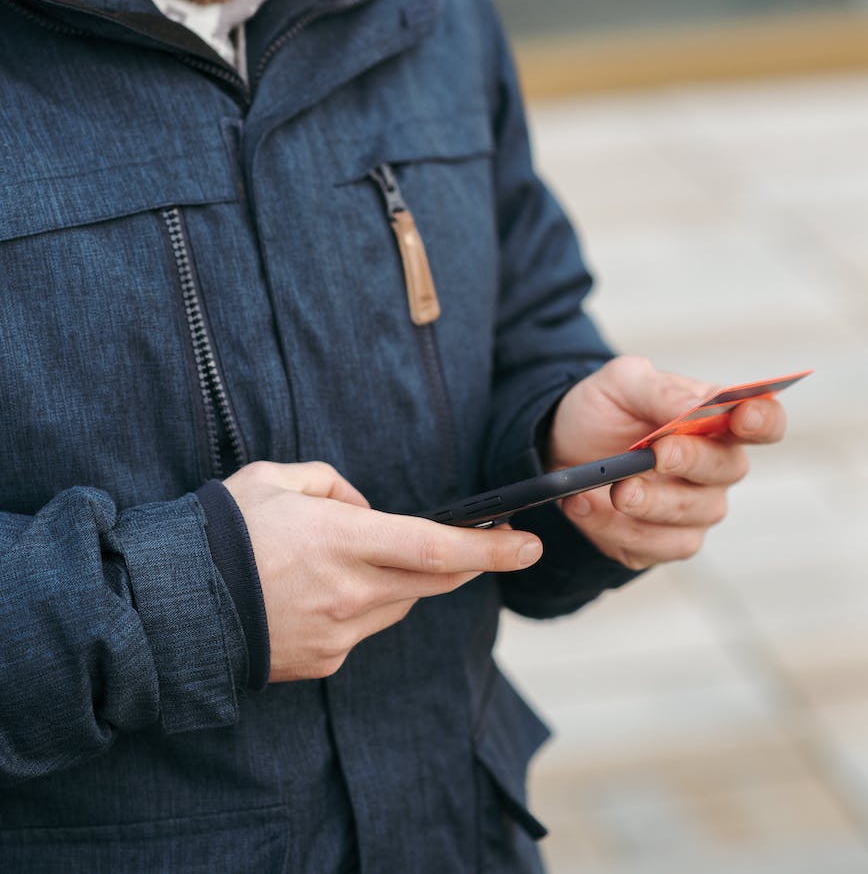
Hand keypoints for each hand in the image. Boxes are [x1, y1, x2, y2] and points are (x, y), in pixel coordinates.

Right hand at [223, 460, 541, 681]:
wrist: (171, 606)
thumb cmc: (223, 531)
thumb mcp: (275, 478)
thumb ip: (334, 484)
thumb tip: (368, 511)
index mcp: (341, 540)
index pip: (437, 549)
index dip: (491, 548)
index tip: (528, 543)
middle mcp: (350, 592)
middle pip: (435, 581)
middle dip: (473, 563)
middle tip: (497, 545)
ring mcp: (340, 633)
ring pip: (402, 603)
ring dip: (407, 580)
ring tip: (368, 556)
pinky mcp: (325, 661)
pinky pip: (366, 627)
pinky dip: (366, 604)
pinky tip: (328, 589)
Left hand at [546, 356, 785, 570]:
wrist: (559, 446)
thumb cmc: (603, 410)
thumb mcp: (622, 383)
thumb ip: (661, 390)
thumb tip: (697, 406)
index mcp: (716, 420)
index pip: (765, 421)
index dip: (763, 421)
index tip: (741, 417)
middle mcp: (715, 467)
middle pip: (728, 469)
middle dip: (691, 461)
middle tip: (656, 453)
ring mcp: (694, 509)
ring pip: (692, 515)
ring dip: (649, 502)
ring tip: (611, 487)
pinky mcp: (661, 543)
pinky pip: (653, 547)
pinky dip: (613, 528)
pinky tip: (582, 504)